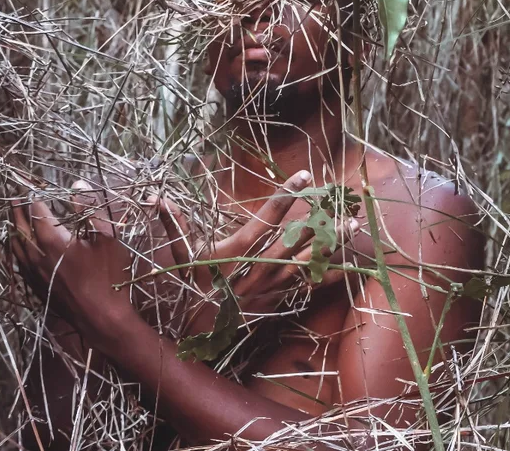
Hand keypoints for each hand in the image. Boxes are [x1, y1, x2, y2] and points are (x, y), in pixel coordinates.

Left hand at [9, 187, 150, 345]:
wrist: (101, 318)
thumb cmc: (107, 276)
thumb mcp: (106, 238)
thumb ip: (90, 210)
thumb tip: (77, 186)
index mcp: (52, 240)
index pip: (36, 212)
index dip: (32, 197)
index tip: (29, 186)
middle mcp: (36, 256)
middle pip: (20, 228)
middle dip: (17, 211)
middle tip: (14, 198)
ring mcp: (34, 274)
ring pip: (15, 247)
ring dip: (13, 230)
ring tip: (12, 220)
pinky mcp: (36, 287)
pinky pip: (18, 264)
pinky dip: (15, 251)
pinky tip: (18, 250)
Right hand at [156, 171, 356, 333]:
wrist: (202, 333)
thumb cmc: (193, 289)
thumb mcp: (183, 257)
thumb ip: (175, 225)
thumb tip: (157, 197)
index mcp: (240, 250)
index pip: (267, 216)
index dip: (286, 195)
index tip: (304, 176)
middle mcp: (261, 266)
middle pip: (297, 239)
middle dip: (320, 221)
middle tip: (342, 204)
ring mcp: (274, 284)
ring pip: (309, 261)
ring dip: (332, 244)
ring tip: (352, 226)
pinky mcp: (282, 299)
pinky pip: (312, 286)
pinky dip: (332, 275)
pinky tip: (351, 265)